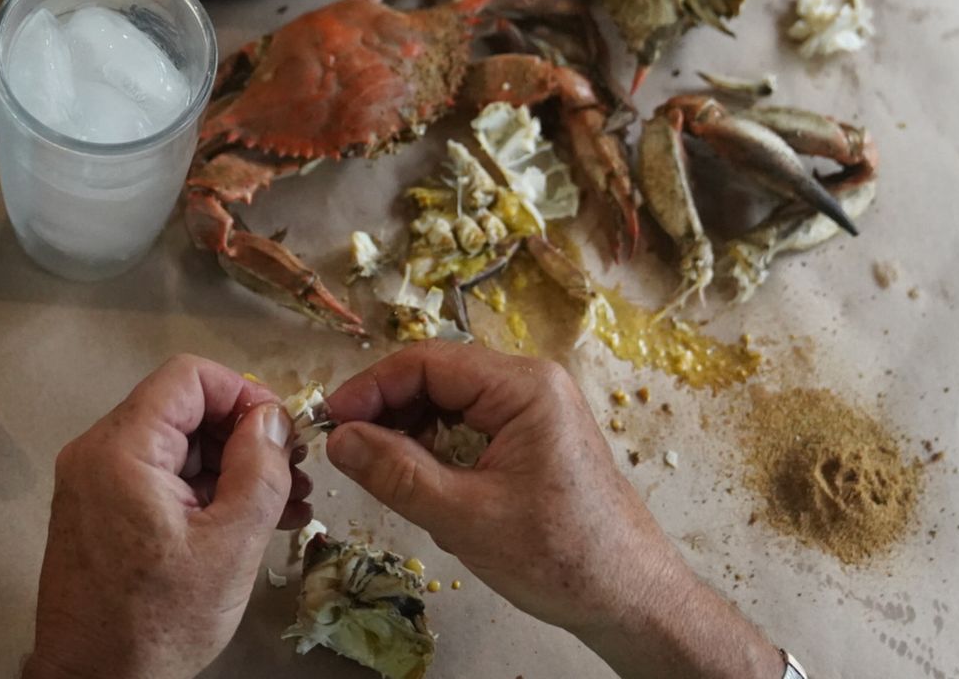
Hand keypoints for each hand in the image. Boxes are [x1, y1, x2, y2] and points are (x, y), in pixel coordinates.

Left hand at [24, 355, 311, 678]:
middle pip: (184, 409)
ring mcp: (95, 484)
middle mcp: (98, 454)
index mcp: (122, 450)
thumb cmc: (158, 623)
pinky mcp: (102, 512)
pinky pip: (160, 478)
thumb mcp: (231, 545)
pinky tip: (249, 520)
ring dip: (231, 466)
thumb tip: (273, 420)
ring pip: (176, 446)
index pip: (189, 376)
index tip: (282, 432)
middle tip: (293, 472)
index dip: (245, 394)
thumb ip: (259, 469)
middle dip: (245, 435)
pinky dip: (204, 490)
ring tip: (286, 503)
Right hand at [321, 342, 783, 678]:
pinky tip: (420, 479)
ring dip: (410, 430)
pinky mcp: (535, 437)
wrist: (628, 595)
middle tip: (345, 449)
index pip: (427, 362)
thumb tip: (340, 439)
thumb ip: (396, 472)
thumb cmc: (559, 555)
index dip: (371, 387)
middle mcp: (532, 384)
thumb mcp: (464, 517)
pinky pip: (472, 425)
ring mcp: (537, 409)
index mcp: (524, 387)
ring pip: (452, 402)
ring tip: (379, 470)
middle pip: (438, 377)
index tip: (329, 420)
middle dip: (388, 409)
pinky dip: (438, 446)